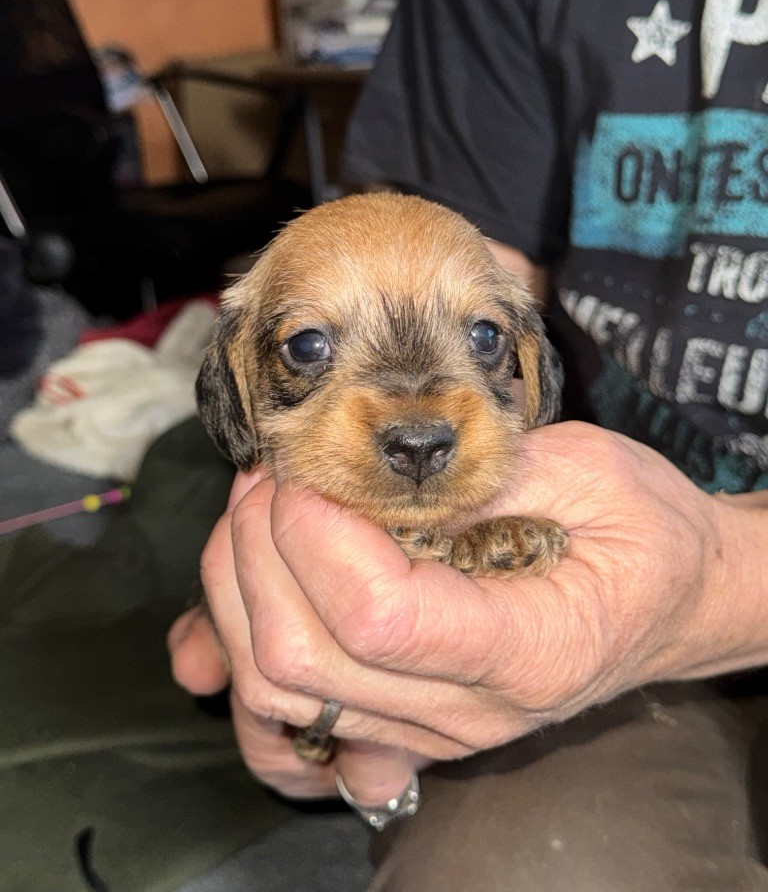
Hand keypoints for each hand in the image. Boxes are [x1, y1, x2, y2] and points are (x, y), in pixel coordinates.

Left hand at [170, 421, 767, 804]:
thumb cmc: (643, 532)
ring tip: (260, 512)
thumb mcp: (590, 472)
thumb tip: (364, 469)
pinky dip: (238, 657)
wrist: (673, 599)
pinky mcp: (402, 718)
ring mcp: (430, 727)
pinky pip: (286, 719)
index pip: (379, 617)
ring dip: (237, 590)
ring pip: (278, 691)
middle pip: (303, 658)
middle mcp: (470, 710)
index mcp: (529, 648)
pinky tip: (233, 603)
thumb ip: (481, 472)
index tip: (309, 465)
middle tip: (273, 473)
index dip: (317, 534)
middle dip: (257, 547)